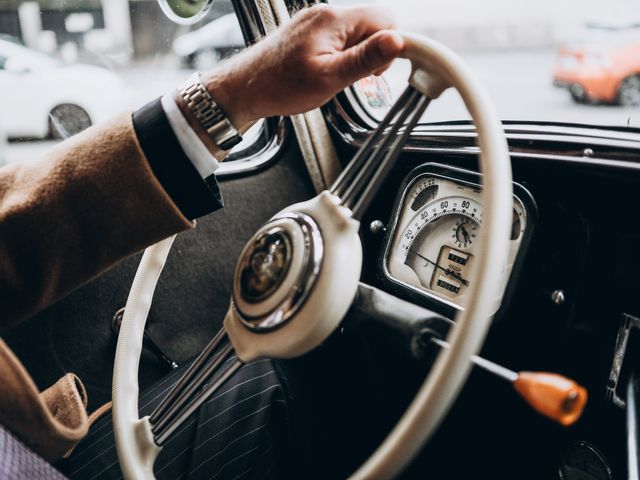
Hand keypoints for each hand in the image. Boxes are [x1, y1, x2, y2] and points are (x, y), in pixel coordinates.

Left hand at [203, 4, 404, 129]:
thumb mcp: (330, 77)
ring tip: (339, 77)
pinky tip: (329, 71)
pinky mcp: (310, 32)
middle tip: (358, 78)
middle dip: (373, 52)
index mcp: (334, 19)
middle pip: (372, 25)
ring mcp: (317, 21)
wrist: (246, 88)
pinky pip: (340, 38)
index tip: (385, 69)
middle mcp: (326, 13)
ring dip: (357, 56)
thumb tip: (398, 41)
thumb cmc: (281, 86)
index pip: (385, 19)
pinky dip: (343, 55)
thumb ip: (365, 58)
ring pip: (356, 33)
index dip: (391, 45)